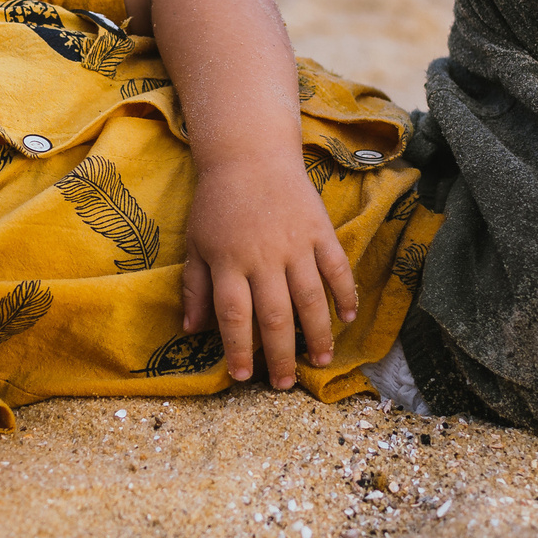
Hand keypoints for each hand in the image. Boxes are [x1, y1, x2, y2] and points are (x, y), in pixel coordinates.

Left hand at [181, 152, 358, 388]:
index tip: (242, 376)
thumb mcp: (196, 243)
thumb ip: (194, 287)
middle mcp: (264, 257)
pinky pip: (337, 268)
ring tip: (320, 362)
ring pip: (311, 299)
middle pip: (276, 317)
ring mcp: (295, 244)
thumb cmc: (217, 202)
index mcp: (229, 262)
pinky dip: (345, 294)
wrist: (250, 153)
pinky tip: (348, 318)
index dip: (239, 350)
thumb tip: (190, 330)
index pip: (235, 317)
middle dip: (281, 356)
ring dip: (318, 335)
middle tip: (284, 384)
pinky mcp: (320, 230)